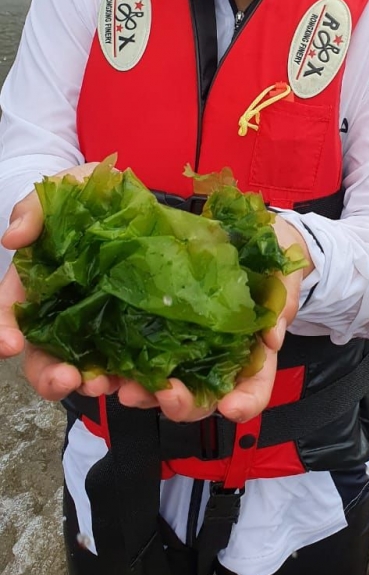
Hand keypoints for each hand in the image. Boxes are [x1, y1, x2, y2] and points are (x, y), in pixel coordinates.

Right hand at [0, 163, 120, 400]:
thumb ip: (34, 209)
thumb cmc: (90, 194)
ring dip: (93, 384)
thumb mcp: (63, 188)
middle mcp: (62, 315)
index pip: (10, 316)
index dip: (4, 332)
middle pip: (44, 358)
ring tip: (108, 385)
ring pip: (86, 369)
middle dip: (51, 376)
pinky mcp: (134, 331)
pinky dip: (137, 379)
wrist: (135, 198)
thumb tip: (13, 238)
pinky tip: (148, 384)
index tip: (10, 344)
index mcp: (36, 285)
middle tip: (68, 379)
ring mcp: (98, 326)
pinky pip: (132, 364)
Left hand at [118, 217, 312, 425]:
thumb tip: (272, 338)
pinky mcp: (156, 330)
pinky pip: (138, 356)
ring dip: (145, 394)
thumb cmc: (269, 260)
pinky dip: (121, 368)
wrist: (245, 237)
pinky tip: (105, 368)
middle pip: (203, 397)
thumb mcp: (282, 272)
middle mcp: (216, 360)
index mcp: (252, 353)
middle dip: (184, 404)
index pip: (253, 388)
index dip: (245, 402)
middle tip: (168, 396)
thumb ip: (282, 300)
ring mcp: (185, 348)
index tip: (232, 408)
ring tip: (126, 388)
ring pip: (165, 386)